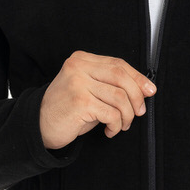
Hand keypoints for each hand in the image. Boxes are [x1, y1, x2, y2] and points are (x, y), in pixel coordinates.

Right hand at [40, 51, 155, 149]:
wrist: (39, 126)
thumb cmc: (68, 109)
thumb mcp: (89, 89)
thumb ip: (111, 84)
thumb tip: (144, 88)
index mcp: (81, 59)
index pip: (118, 64)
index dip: (137, 77)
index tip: (150, 90)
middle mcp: (78, 67)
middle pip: (121, 77)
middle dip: (136, 97)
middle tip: (139, 112)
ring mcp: (78, 83)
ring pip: (120, 97)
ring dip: (127, 115)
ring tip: (121, 125)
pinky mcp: (80, 102)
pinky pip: (112, 113)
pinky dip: (116, 125)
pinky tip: (110, 130)